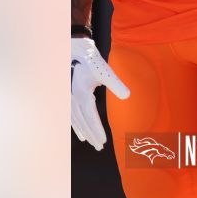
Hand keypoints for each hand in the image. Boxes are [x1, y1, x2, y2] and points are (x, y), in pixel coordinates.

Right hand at [71, 36, 129, 150]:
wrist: (75, 50)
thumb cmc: (91, 60)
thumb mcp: (105, 71)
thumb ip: (116, 83)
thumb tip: (128, 96)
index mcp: (81, 94)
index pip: (90, 117)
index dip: (96, 130)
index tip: (103, 141)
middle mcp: (72, 99)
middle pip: (82, 122)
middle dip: (91, 135)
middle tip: (100, 147)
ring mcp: (68, 98)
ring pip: (76, 121)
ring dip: (84, 132)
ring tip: (92, 143)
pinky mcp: (69, 97)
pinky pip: (71, 116)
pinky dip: (76, 125)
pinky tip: (81, 133)